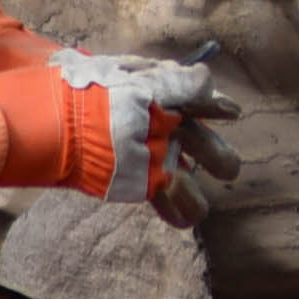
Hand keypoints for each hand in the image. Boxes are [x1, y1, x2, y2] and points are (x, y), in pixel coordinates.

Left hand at [48, 50, 244, 222]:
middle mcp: (160, 127)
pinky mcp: (139, 183)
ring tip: (201, 205)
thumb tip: (211, 81)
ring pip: (186, 177)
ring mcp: (151, 157)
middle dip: (217, 156)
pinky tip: (184, 218)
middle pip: (201, 143)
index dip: (218, 107)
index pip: (200, 103)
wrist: (67, 123)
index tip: (232, 112)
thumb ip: (184, 83)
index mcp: (163, 99)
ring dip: (196, 191)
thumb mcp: (148, 80)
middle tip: (228, 169)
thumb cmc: (108, 94)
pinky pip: (167, 198)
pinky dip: (180, 208)